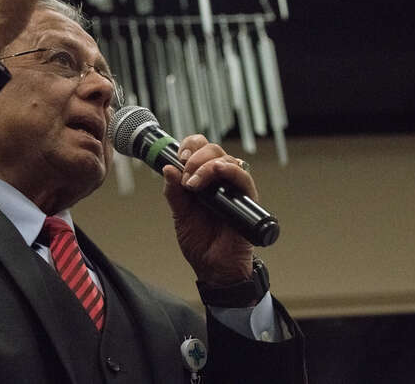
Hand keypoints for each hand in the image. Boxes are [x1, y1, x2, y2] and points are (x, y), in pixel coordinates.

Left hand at [162, 135, 255, 285]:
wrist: (214, 268)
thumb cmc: (201, 242)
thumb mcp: (179, 214)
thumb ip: (173, 192)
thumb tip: (168, 168)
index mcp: (204, 181)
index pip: (201, 149)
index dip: (190, 146)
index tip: (179, 156)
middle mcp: (221, 181)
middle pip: (214, 149)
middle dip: (195, 156)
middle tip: (185, 175)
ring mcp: (234, 190)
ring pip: (227, 159)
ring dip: (206, 165)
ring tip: (194, 183)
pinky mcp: (246, 201)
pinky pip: (244, 178)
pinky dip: (230, 170)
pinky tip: (217, 172)